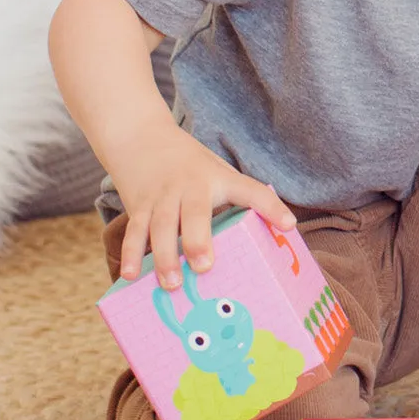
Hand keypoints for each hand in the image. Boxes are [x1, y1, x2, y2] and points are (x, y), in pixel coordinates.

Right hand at [107, 118, 295, 288]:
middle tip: (205, 267)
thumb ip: (236, 198)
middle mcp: (190, 186)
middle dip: (198, 240)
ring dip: (165, 256)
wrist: (139, 135)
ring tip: (172, 284)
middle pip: (195, 213)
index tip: (288, 226)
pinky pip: (135, 231)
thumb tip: (271, 233)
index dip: (271, 207)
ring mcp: (162, 196)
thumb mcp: (218, 171)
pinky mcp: (138, 204)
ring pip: (161, 226)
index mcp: (219, 179)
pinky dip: (131, 253)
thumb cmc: (188, 164)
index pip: (251, 191)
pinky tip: (130, 275)